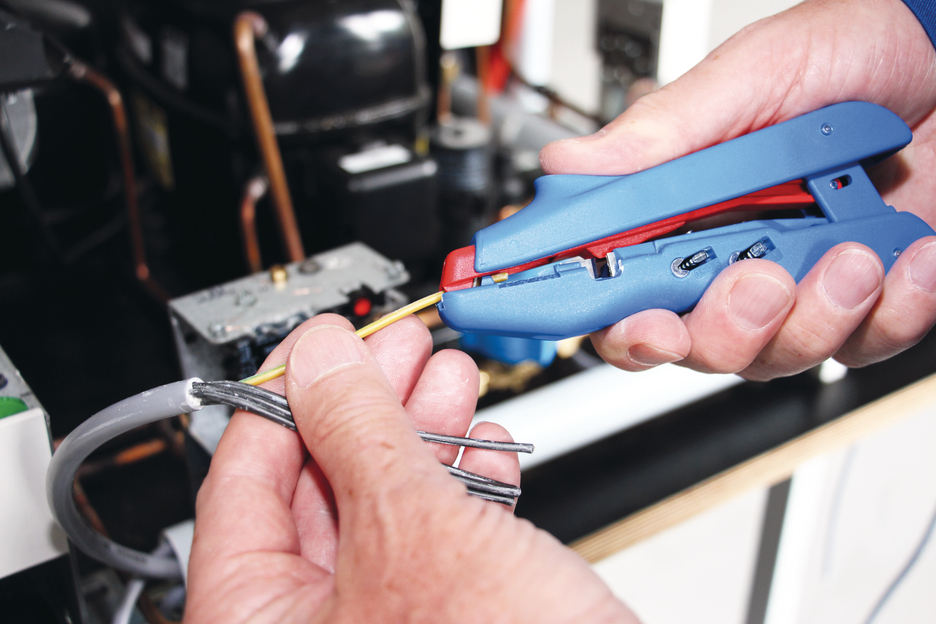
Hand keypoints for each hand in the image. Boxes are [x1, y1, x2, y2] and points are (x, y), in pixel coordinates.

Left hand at [184, 314, 636, 622]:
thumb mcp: (414, 529)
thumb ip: (357, 431)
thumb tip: (319, 359)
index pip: (241, 483)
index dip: (283, 395)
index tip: (320, 341)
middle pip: (319, 488)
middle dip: (368, 404)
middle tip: (395, 347)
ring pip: (385, 507)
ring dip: (421, 434)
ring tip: (444, 375)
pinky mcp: (444, 622)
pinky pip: (434, 539)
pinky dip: (459, 485)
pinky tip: (479, 444)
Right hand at [540, 0, 935, 379]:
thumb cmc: (856, 53)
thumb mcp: (754, 74)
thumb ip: (665, 129)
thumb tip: (573, 166)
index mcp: (681, 207)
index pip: (617, 283)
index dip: (604, 312)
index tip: (623, 315)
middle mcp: (729, 253)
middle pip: (688, 343)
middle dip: (722, 328)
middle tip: (757, 281)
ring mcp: (795, 282)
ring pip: (773, 357)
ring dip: (817, 315)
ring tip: (855, 252)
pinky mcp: (862, 302)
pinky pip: (861, 346)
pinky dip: (889, 312)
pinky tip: (902, 258)